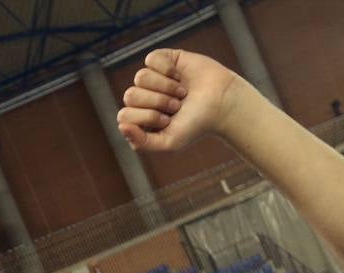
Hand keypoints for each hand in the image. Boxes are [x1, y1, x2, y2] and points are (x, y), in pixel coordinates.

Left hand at [117, 48, 242, 154]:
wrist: (221, 102)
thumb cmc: (196, 125)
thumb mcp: (169, 142)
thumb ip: (142, 142)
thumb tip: (121, 126)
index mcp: (138, 119)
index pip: (124, 115)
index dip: (146, 117)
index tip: (168, 120)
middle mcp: (142, 98)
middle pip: (130, 94)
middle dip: (157, 102)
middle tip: (177, 106)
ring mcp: (151, 78)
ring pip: (140, 77)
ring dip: (165, 87)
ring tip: (181, 93)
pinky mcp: (162, 60)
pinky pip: (151, 59)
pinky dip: (167, 69)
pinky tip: (179, 76)